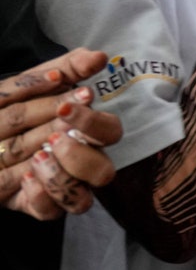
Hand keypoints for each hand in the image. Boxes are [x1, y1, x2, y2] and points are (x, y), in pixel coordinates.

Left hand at [0, 50, 120, 217]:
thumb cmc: (11, 108)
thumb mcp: (32, 84)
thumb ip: (68, 67)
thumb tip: (99, 56)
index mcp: (86, 132)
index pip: (110, 132)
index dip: (93, 123)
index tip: (67, 106)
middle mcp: (82, 163)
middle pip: (104, 172)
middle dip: (79, 155)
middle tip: (53, 139)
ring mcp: (62, 188)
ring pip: (82, 199)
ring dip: (60, 177)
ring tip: (36, 158)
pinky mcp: (38, 205)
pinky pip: (50, 213)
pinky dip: (41, 196)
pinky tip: (25, 176)